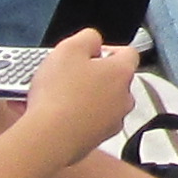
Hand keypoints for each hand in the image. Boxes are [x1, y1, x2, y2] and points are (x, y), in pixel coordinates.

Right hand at [27, 28, 140, 155]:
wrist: (49, 138)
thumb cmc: (60, 95)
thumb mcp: (69, 48)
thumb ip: (87, 38)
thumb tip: (94, 41)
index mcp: (121, 73)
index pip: (128, 53)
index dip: (108, 49)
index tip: (90, 52)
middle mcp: (123, 99)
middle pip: (112, 80)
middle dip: (92, 76)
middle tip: (68, 73)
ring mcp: (111, 122)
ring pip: (99, 103)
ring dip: (82, 97)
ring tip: (53, 95)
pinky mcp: (96, 140)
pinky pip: (87, 122)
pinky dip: (73, 117)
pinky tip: (51, 113)